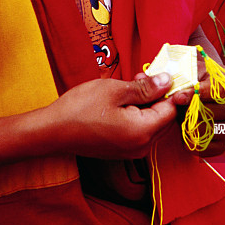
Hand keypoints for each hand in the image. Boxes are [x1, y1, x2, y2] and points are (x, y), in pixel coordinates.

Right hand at [48, 73, 176, 159]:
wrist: (52, 132)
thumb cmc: (81, 108)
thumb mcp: (115, 90)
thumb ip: (146, 88)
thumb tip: (168, 81)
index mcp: (142, 131)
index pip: (172, 110)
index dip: (172, 89)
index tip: (166, 72)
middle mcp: (142, 147)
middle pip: (166, 119)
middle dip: (160, 96)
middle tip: (144, 76)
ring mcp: (132, 151)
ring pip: (154, 124)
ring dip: (149, 103)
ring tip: (132, 84)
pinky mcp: (123, 150)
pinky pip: (141, 130)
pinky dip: (140, 113)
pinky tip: (126, 99)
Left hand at [171, 56, 224, 154]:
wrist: (204, 90)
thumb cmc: (198, 77)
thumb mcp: (195, 72)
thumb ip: (188, 82)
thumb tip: (179, 98)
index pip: (215, 92)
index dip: (194, 94)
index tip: (178, 97)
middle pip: (207, 114)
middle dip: (188, 110)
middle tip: (180, 106)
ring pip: (204, 131)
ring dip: (188, 125)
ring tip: (184, 115)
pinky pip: (203, 148)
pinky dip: (190, 141)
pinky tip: (188, 128)